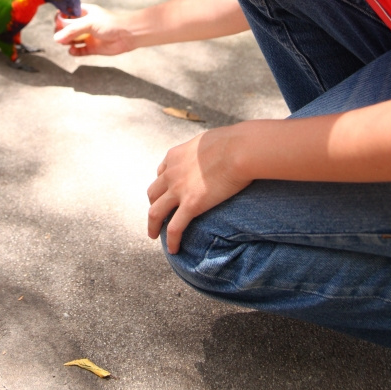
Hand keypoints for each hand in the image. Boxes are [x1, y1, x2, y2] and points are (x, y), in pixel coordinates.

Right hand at [53, 3, 135, 56]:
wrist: (128, 35)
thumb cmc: (110, 23)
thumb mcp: (89, 23)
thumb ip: (72, 30)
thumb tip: (56, 38)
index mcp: (83, 12)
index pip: (66, 13)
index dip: (60, 18)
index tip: (58, 23)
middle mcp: (84, 24)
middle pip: (65, 28)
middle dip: (61, 32)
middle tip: (61, 36)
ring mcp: (88, 36)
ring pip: (71, 40)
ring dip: (67, 42)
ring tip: (68, 43)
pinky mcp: (92, 48)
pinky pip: (79, 51)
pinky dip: (74, 52)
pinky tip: (73, 51)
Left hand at [147, 124, 253, 253]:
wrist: (238, 150)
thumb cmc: (232, 142)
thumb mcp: (209, 140)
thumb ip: (205, 148)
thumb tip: (216, 150)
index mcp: (175, 156)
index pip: (161, 172)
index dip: (162, 184)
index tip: (167, 192)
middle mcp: (171, 173)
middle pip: (153, 192)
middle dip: (154, 204)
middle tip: (158, 215)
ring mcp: (179, 190)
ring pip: (155, 212)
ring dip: (153, 225)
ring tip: (154, 235)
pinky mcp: (191, 205)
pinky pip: (174, 228)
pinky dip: (172, 240)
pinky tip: (174, 249)